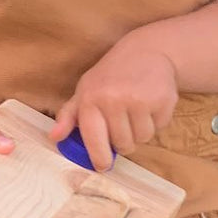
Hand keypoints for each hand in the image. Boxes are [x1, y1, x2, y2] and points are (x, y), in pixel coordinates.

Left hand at [49, 37, 177, 171]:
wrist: (146, 51)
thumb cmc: (110, 77)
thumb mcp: (85, 91)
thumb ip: (68, 116)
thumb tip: (54, 137)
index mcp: (91, 99)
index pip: (94, 140)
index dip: (99, 158)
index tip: (103, 166)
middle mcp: (114, 99)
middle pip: (122, 145)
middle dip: (123, 140)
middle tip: (122, 123)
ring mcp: (140, 99)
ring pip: (142, 139)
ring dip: (140, 131)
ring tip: (136, 111)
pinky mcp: (163, 99)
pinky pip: (159, 128)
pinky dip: (156, 121)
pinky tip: (150, 104)